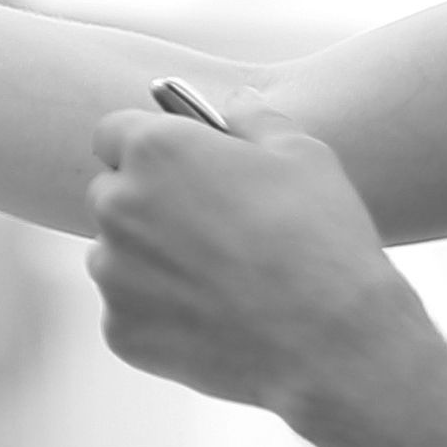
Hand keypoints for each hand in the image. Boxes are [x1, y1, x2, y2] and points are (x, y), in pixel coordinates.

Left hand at [81, 103, 420, 420]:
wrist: (333, 342)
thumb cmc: (322, 240)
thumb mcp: (303, 154)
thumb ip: (255, 118)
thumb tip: (234, 103)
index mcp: (154, 150)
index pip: (114, 133)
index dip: (146, 147)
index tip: (174, 165)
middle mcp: (118, 205)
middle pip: (112, 194)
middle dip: (147, 204)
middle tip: (206, 228)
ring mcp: (113, 273)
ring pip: (116, 255)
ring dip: (149, 261)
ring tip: (217, 279)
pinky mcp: (120, 329)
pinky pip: (129, 311)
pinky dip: (159, 315)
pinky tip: (214, 318)